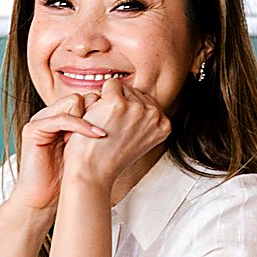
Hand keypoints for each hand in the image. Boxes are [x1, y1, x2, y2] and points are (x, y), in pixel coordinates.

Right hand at [7, 94, 107, 213]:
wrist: (45, 199)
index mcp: (64, 116)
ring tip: (96, 140)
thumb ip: (99, 131)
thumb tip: (129, 116)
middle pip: (84, 96)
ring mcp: (41, 119)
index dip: (105, 111)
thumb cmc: (69, 178)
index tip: (116, 130)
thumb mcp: (90, 149)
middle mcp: (52, 114)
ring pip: (74, 101)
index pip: (90, 98)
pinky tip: (97, 136)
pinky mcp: (34, 128)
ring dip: (89, 119)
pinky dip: (81, 126)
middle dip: (99, 113)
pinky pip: (62, 118)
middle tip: (105, 135)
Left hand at [63, 77, 169, 194]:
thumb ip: (144, 119)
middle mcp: (154, 115)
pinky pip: (108, 85)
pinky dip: (98, 100)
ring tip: (105, 127)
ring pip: (121, 87)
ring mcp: (136, 108)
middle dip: (119, 106)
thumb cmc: (110, 157)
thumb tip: (138, 95)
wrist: (92, 171)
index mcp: (164, 125)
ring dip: (108, 103)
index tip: (122, 133)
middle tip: (112, 132)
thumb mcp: (139, 139)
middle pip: (133, 92)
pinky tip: (96, 120)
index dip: (128, 113)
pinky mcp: (117, 103)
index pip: (145, 101)